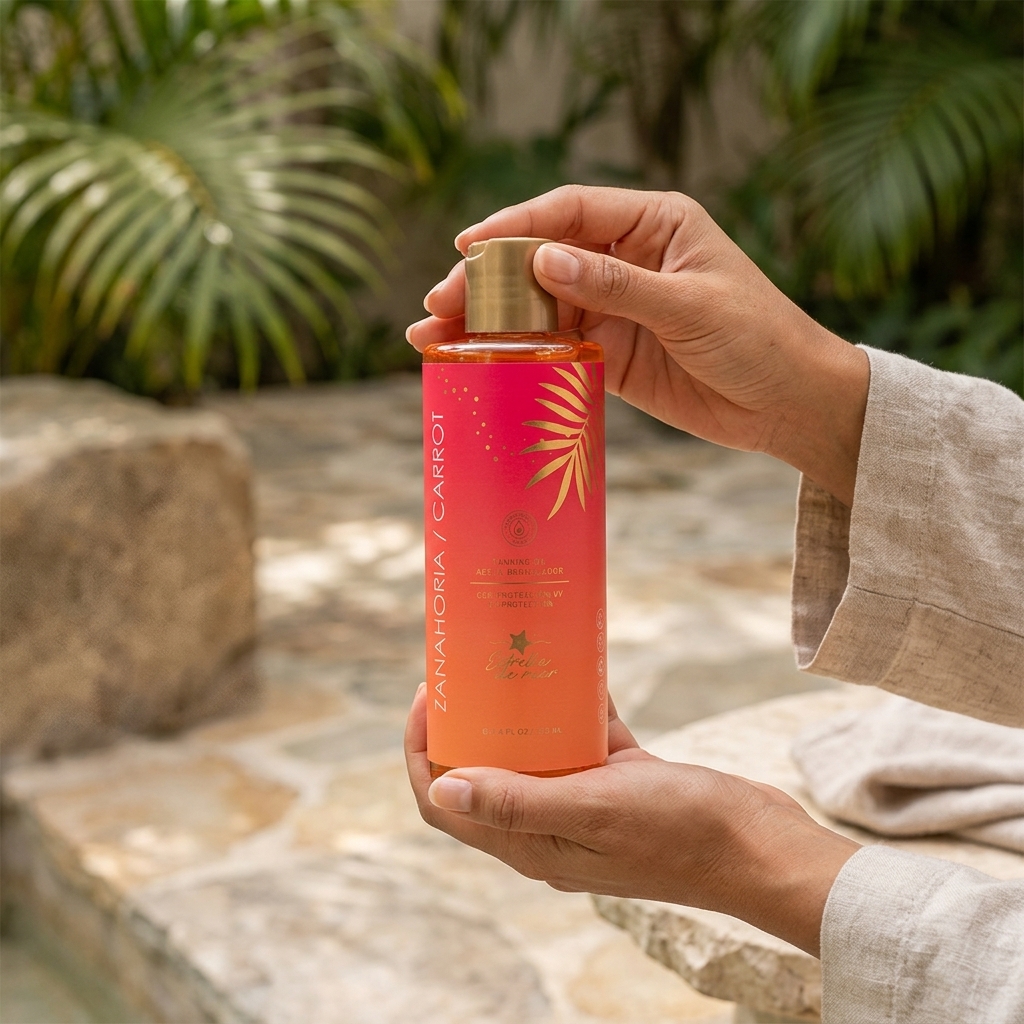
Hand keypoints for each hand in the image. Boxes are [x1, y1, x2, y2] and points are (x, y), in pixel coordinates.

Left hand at [405, 683, 858, 956]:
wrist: (761, 846)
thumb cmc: (682, 832)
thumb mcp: (594, 810)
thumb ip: (518, 802)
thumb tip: (442, 793)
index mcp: (532, 845)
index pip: (447, 807)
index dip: (423, 753)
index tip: (428, 696)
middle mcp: (550, 828)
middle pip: (483, 776)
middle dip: (464, 726)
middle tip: (464, 670)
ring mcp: (586, 807)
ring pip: (532, 755)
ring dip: (517, 713)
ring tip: (510, 660)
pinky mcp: (621, 784)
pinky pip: (582, 740)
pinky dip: (574, 708)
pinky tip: (578, 667)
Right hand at [407, 186, 868, 505]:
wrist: (789, 404)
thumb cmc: (759, 339)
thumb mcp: (690, 306)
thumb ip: (617, 284)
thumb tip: (543, 260)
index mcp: (653, 224)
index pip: (570, 212)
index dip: (515, 226)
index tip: (468, 247)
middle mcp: (626, 259)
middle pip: (541, 258)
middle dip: (488, 278)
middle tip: (438, 303)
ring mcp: (614, 307)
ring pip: (537, 305)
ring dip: (489, 320)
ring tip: (434, 335)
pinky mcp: (610, 352)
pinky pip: (552, 346)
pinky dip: (515, 353)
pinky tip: (477, 360)